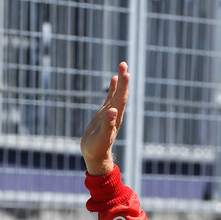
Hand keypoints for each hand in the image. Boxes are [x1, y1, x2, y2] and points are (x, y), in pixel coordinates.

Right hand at [81, 61, 129, 175]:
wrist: (95, 155)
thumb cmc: (97, 149)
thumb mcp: (102, 137)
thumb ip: (108, 125)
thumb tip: (113, 111)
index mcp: (116, 118)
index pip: (121, 99)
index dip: (124, 87)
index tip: (126, 73)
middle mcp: (115, 114)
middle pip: (121, 93)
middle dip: (123, 79)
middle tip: (124, 64)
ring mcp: (110, 113)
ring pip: (117, 93)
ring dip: (120, 81)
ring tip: (122, 67)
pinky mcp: (104, 114)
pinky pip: (110, 97)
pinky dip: (113, 88)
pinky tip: (114, 79)